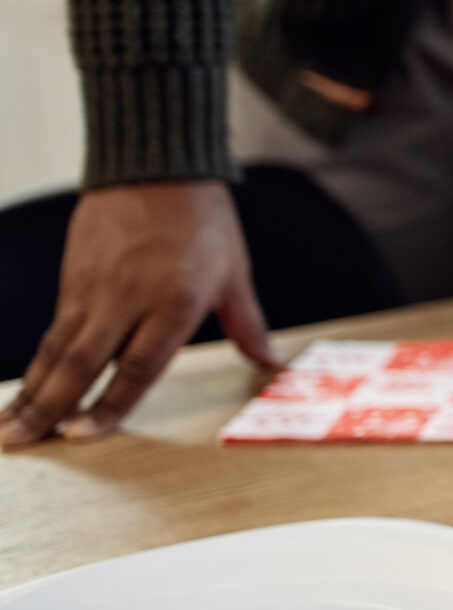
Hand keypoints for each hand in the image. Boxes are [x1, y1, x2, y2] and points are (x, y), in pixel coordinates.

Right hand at [1, 181, 278, 447]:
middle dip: (48, 408)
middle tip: (20, 443)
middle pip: (81, 364)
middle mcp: (127, 300)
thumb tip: (269, 361)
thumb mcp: (234, 273)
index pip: (137, 367)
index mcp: (174, 304)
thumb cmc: (203, 221)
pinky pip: (52, 329)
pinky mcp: (71, 278)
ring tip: (7, 430)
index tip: (81, 436)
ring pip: (55, 350)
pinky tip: (24, 389)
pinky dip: (36, 363)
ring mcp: (93, 289)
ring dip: (30, 393)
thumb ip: (246, 324)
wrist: (156, 167)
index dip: (108, 405)